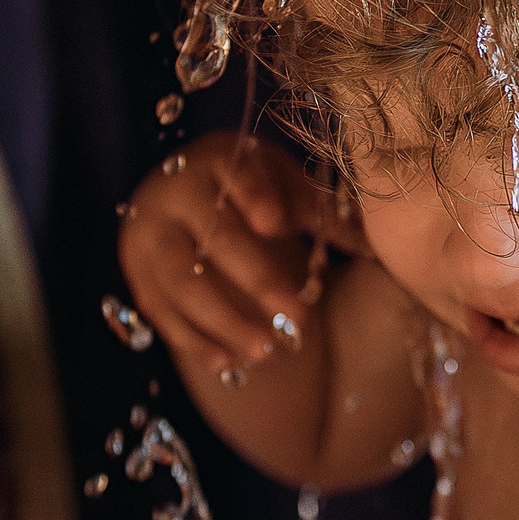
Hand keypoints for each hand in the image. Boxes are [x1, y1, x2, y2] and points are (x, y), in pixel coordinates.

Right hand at [119, 132, 351, 376]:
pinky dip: (194, 339)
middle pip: (214, 237)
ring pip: (181, 282)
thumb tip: (383, 240)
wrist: (185, 196)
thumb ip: (328, 214)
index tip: (278, 222)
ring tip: (267, 351)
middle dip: (257, 279)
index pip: (238, 175)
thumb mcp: (288, 190)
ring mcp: (148, 233)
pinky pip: (160, 311)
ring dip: (224, 321)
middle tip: (298, 317)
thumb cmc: (254, 191)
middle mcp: (174, 190)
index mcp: (219, 158)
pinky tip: (228, 361)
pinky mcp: (135, 272)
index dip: (254, 195)